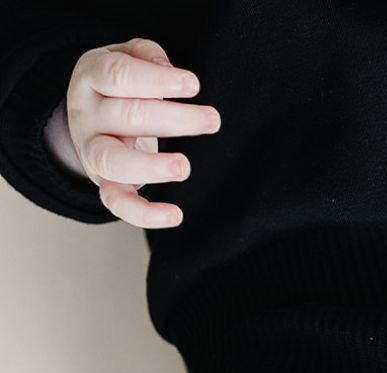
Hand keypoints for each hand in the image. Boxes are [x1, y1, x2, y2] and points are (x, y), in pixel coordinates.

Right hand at [44, 36, 220, 227]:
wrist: (88, 118)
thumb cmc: (119, 86)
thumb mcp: (126, 58)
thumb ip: (147, 55)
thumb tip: (169, 70)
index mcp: (91, 78)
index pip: (119, 75)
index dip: (157, 79)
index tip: (193, 85)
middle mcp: (87, 115)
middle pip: (127, 117)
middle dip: (174, 119)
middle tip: (212, 120)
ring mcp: (92, 152)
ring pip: (114, 162)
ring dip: (152, 166)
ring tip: (184, 166)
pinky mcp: (104, 184)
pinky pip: (118, 204)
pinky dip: (144, 215)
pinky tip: (175, 215)